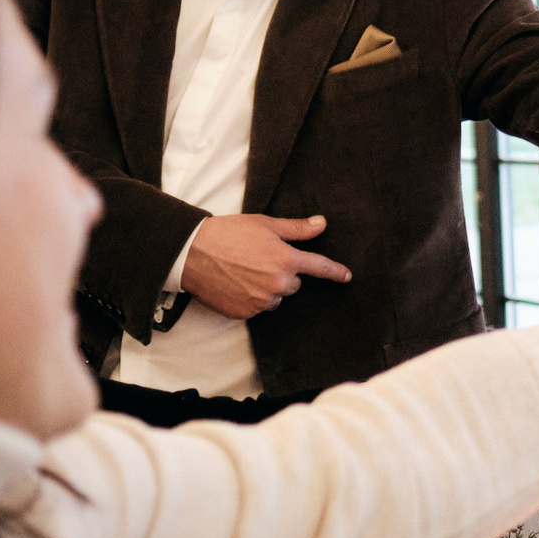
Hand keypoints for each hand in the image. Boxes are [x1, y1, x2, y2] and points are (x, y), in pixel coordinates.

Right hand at [181, 213, 351, 318]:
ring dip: (266, 288)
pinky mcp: (245, 313)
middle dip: (282, 274)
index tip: (347, 276)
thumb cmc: (227, 233)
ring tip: (243, 271)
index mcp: (286, 261)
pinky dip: (250, 299)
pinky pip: (257, 308)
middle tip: (258, 260)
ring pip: (275, 297)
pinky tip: (235, 284)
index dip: (335, 272)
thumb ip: (296, 229)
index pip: (319, 267)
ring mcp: (262, 301)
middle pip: (293, 284)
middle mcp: (278, 284)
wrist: (191, 253)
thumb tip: (321, 224)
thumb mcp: (264, 225)